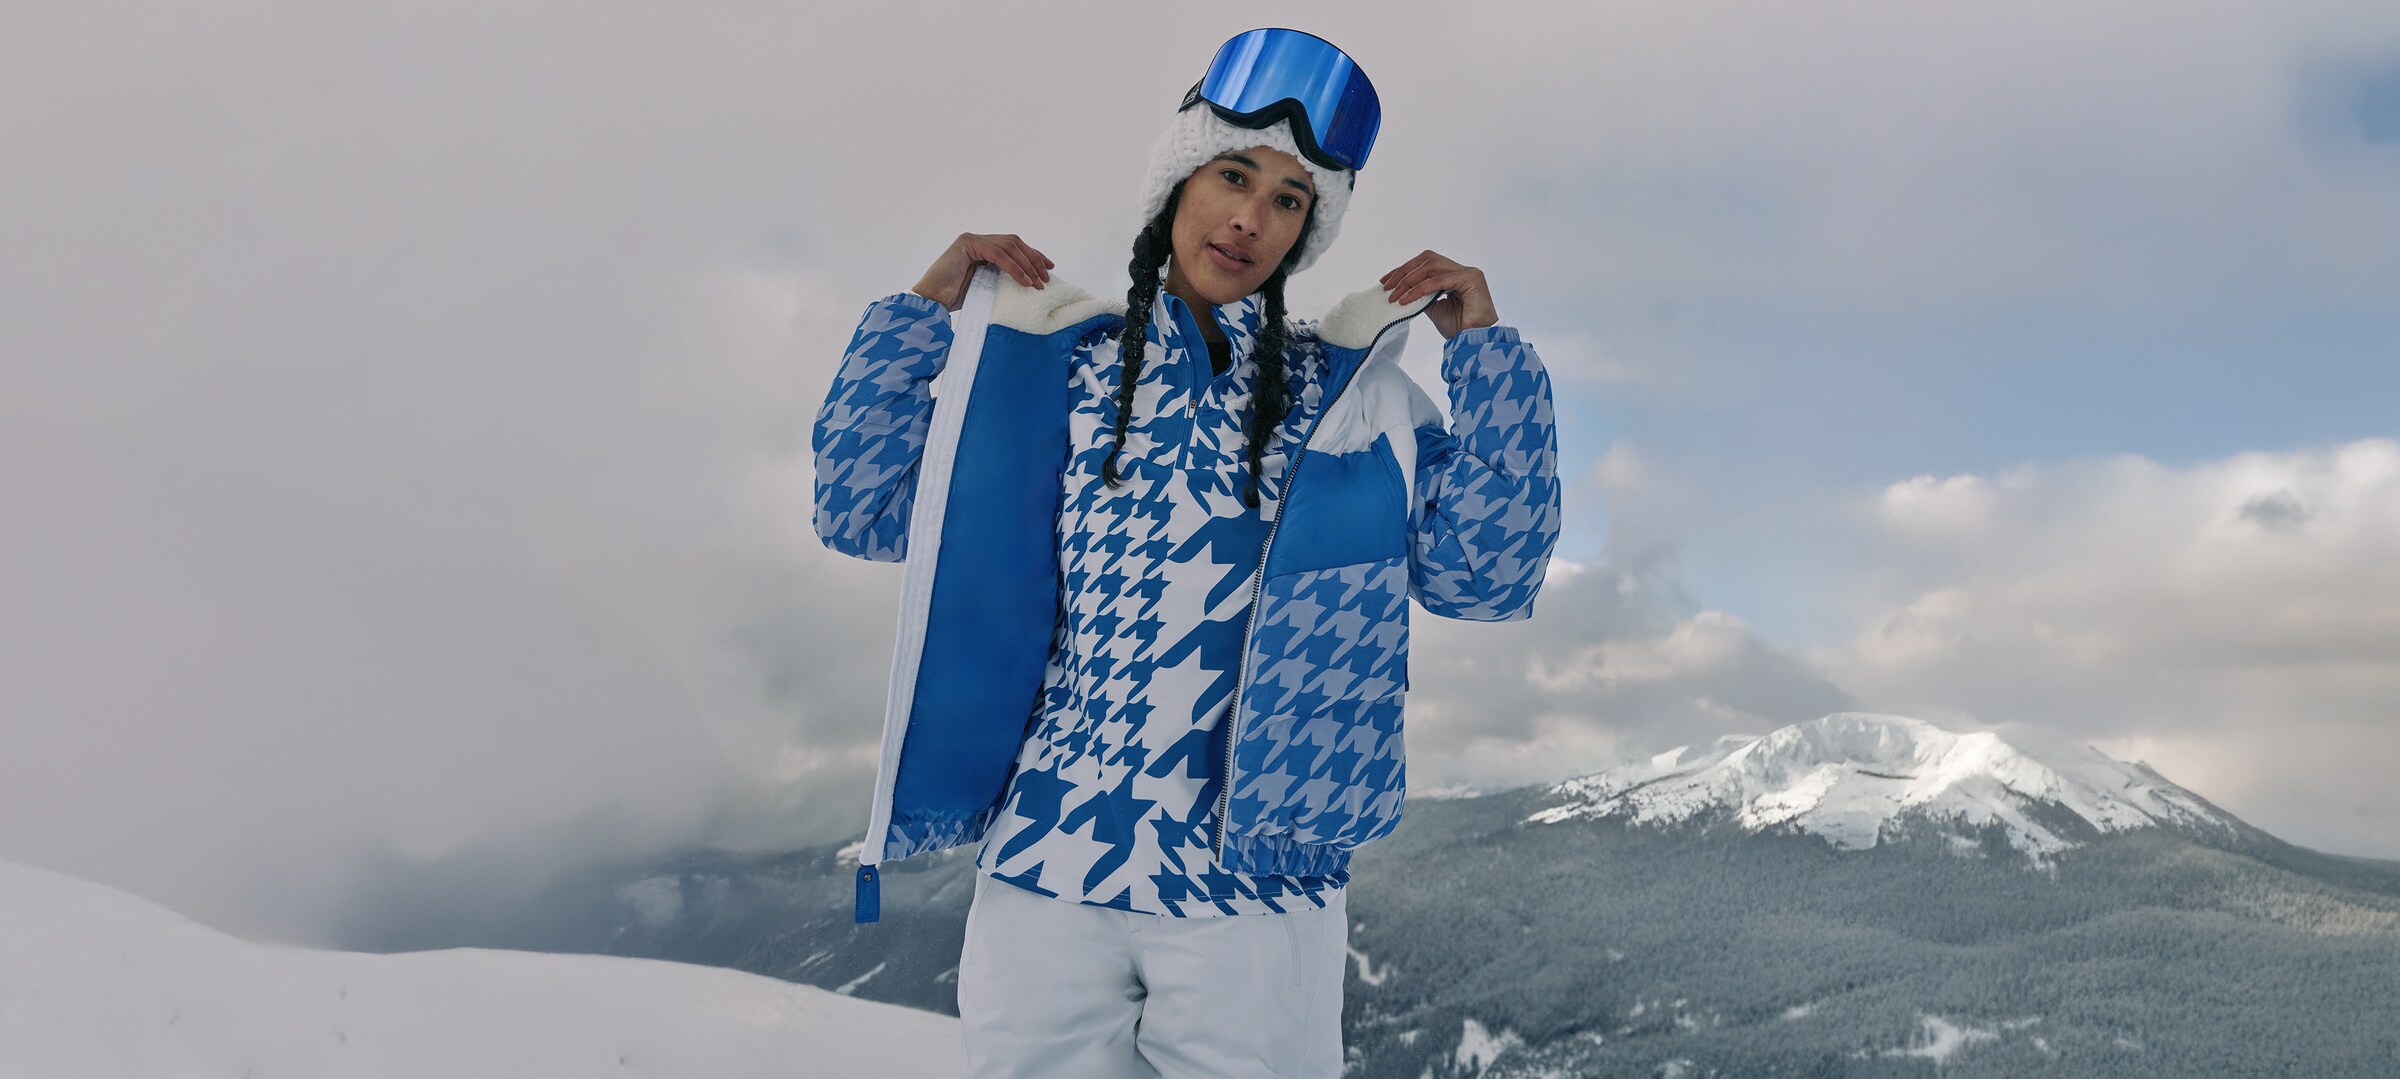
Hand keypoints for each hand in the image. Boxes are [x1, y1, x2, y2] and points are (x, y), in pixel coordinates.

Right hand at [912, 232, 1052, 310]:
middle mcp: (976, 240)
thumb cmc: (954, 299)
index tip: (1049, 268)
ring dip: (1027, 265)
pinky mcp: (966, 244)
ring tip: (1037, 283)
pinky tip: (1024, 281)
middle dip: (1034, 259)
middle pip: (1014, 242)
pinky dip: (1014, 268)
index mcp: (981, 248)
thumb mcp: (986, 286)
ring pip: (1009, 246)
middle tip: (1047, 277)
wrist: (931, 302)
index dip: (1032, 256)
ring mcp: (971, 240)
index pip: (1013, 247)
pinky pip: (998, 254)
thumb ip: (1001, 277)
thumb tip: (1029, 282)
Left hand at [1381, 250, 1498, 339]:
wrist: (1475, 343)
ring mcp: (1469, 272)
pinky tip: (1407, 299)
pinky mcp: (1471, 279)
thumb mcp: (1434, 309)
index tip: (1386, 281)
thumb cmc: (1459, 329)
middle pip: (1428, 259)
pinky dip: (1420, 289)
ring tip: (1395, 295)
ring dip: (1409, 280)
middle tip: (1387, 286)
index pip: (1427, 263)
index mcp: (1456, 275)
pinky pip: (1439, 280)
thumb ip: (1422, 296)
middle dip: (1404, 271)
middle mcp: (1463, 270)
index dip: (1405, 269)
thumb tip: (1402, 289)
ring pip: (1432, 266)